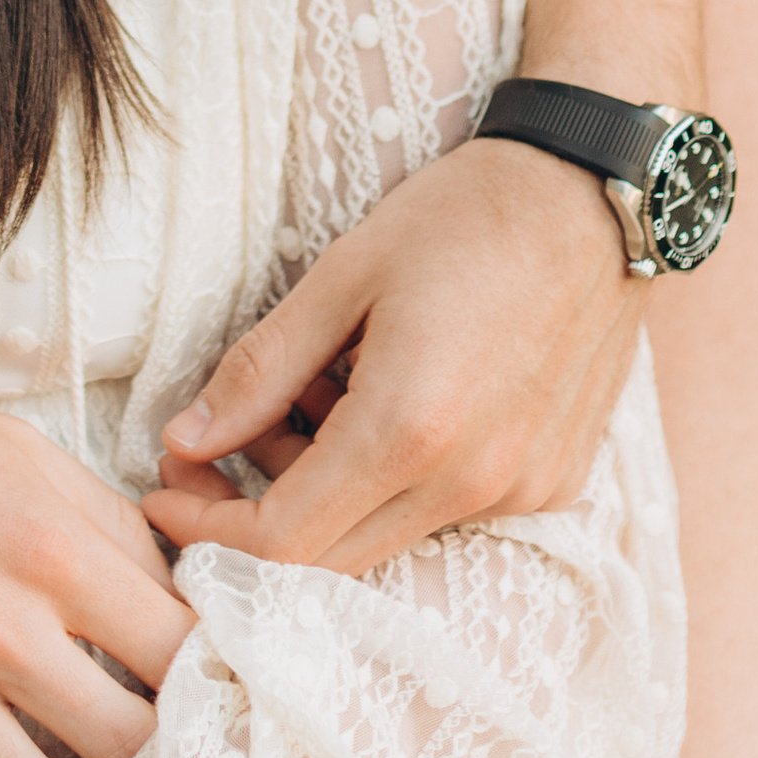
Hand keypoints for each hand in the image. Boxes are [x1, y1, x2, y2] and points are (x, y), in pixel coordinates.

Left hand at [143, 137, 637, 577]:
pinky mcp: (553, 484)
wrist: (595, 198)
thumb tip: (185, 440)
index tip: (162, 487)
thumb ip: (260, 369)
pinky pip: (446, 511)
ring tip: (309, 392)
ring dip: (324, 490)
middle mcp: (473, 482)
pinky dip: (390, 478)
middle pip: (331, 558)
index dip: (207, 526)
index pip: (283, 542)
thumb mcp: (341, 274)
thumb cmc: (463, 217)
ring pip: (387, 535)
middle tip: (213, 444)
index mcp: (410, 429)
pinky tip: (376, 397)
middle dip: (253, 511)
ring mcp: (522, 491)